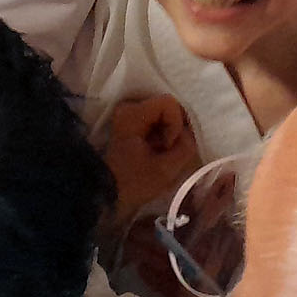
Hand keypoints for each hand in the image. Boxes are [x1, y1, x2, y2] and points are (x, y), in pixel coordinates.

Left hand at [103, 93, 201, 219]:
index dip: (176, 124)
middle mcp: (129, 107)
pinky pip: (156, 121)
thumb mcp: (165, 170)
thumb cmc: (133, 182)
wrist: (107, 192)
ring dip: (169, 134)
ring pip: (163, 115)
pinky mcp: (131, 123)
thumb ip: (185, 148)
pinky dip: (161, 136)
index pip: (169, 103)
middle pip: (167, 107)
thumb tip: (190, 134)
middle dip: (174, 130)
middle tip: (166, 152)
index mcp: (133, 113)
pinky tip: (156, 152)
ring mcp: (129, 114)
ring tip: (161, 154)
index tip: (167, 147)